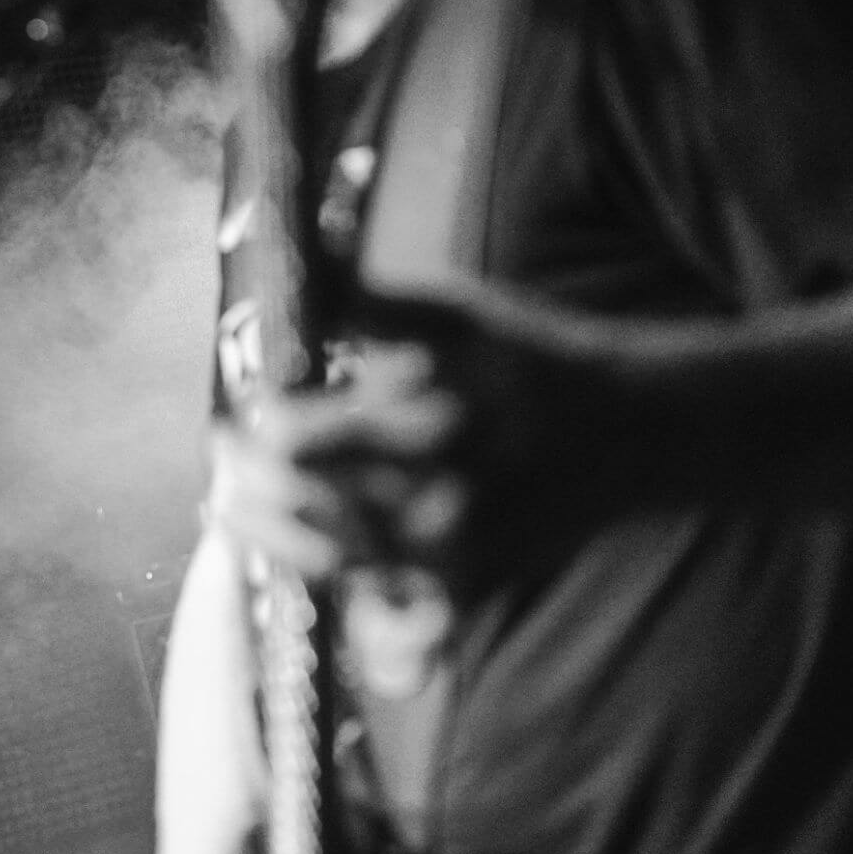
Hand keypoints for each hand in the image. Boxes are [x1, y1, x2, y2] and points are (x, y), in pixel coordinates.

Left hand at [211, 285, 660, 588]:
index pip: (299, 442)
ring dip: (266, 531)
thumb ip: (366, 296)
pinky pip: (375, 600)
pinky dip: (326, 578)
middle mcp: (441, 502)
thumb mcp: (457, 315)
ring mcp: (454, 559)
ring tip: (224, 505)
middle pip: (301, 504)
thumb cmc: (529, 362)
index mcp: (431, 424)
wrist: (632, 438)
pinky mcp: (465, 594)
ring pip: (325, 559)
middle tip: (219, 453)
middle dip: (246, 479)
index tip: (234, 413)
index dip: (256, 428)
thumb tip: (292, 253)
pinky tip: (287, 550)